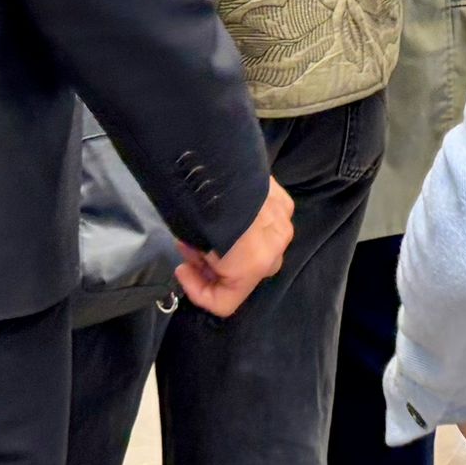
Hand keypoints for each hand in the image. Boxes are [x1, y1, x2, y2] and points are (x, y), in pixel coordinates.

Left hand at [174, 174, 292, 316]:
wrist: (219, 160)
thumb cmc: (200, 206)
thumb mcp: (192, 240)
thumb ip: (204, 260)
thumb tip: (200, 255)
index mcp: (253, 265)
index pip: (225, 303)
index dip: (197, 291)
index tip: (181, 267)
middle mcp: (275, 249)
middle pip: (242, 276)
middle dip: (213, 266)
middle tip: (191, 247)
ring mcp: (283, 223)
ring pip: (257, 250)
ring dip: (231, 245)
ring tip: (205, 225)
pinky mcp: (284, 201)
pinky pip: (266, 224)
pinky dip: (248, 223)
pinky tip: (230, 208)